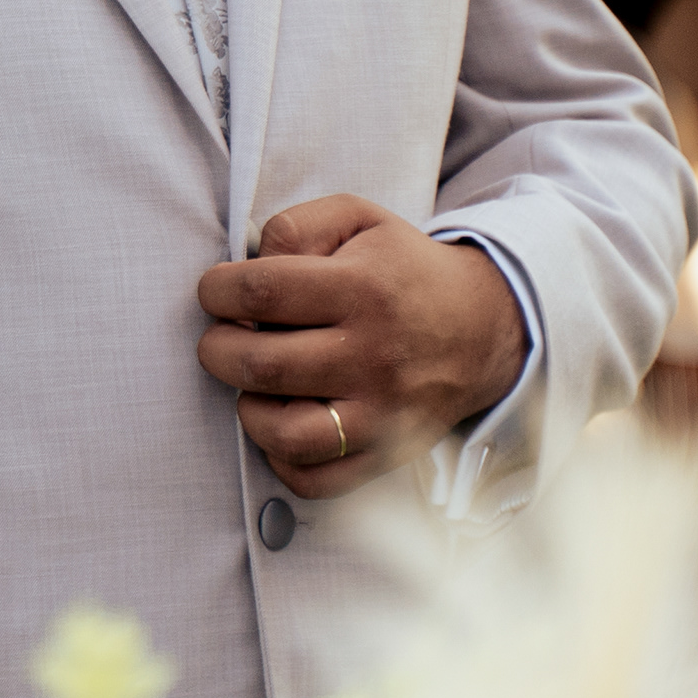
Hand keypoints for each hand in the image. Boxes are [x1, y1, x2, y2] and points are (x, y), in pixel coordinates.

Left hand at [195, 195, 524, 498]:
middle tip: (222, 338)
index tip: (215, 291)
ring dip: (247, 408)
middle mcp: (373, 354)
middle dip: (217, 349)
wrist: (483, 326)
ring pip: (285, 433)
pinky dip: (281, 459)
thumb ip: (295, 226)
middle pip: (264, 364)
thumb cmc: (402, 269)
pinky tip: (282, 422)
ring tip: (253, 385)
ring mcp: (381, 412)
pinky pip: (316, 480)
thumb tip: (247, 265)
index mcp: (363, 287)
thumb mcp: (358, 218)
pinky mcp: (385, 453)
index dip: (217, 290)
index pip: (261, 292)